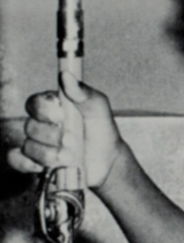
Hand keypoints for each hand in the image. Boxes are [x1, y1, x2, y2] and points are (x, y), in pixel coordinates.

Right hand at [6, 71, 124, 189]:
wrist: (108, 161)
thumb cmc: (102, 130)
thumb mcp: (98, 108)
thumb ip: (83, 92)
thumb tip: (66, 76)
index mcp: (53, 107)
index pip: (34, 103)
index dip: (43, 110)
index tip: (61, 115)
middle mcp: (42, 124)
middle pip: (30, 126)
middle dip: (51, 136)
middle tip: (72, 141)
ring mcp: (38, 144)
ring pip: (28, 146)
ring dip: (48, 153)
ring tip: (70, 157)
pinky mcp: (36, 163)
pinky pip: (17, 160)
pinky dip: (27, 163)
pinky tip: (44, 166)